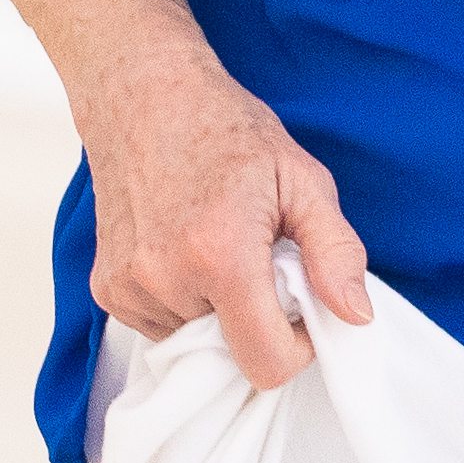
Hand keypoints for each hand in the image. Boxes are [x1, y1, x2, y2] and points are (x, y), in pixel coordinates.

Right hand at [78, 40, 371, 389]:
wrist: (146, 98)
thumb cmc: (228, 132)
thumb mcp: (304, 181)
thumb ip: (336, 253)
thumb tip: (356, 316)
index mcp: (220, 255)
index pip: (266, 364)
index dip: (298, 347)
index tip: (301, 308)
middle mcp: (165, 279)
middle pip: (233, 353)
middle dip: (257, 319)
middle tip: (258, 259)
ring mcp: (128, 288)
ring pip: (196, 343)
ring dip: (218, 311)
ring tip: (218, 247)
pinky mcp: (107, 289)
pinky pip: (162, 326)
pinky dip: (185, 303)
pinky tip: (187, 251)